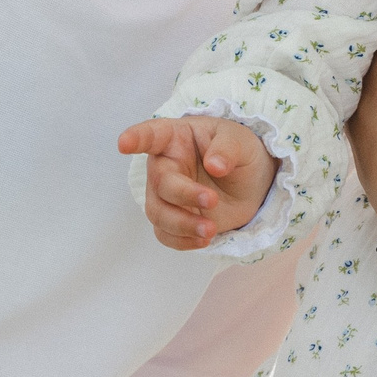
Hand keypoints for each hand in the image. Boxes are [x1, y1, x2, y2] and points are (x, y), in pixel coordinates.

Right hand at [117, 115, 276, 250]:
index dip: (137, 138)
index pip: (152, 135)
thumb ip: (228, 148)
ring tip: (210, 230)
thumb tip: (214, 165)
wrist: (252, 183)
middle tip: (212, 200)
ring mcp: (167, 195)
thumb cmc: (239, 152)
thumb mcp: (242, 141)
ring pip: (158, 213)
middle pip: (160, 184)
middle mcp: (165, 166)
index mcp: (176, 138)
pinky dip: (181, 241)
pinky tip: (203, 240)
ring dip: (182, 224)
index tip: (124, 143)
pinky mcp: (175, 218)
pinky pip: (165, 234)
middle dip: (184, 195)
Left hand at [348, 0, 376, 227]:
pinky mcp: (365, 122)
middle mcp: (346, 63)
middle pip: (347, 19)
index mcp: (357, 36)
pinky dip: (364, 64)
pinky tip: (374, 64)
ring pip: (352, 51)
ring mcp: (352, 95)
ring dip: (357, 31)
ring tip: (365, 4)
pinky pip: (359, 79)